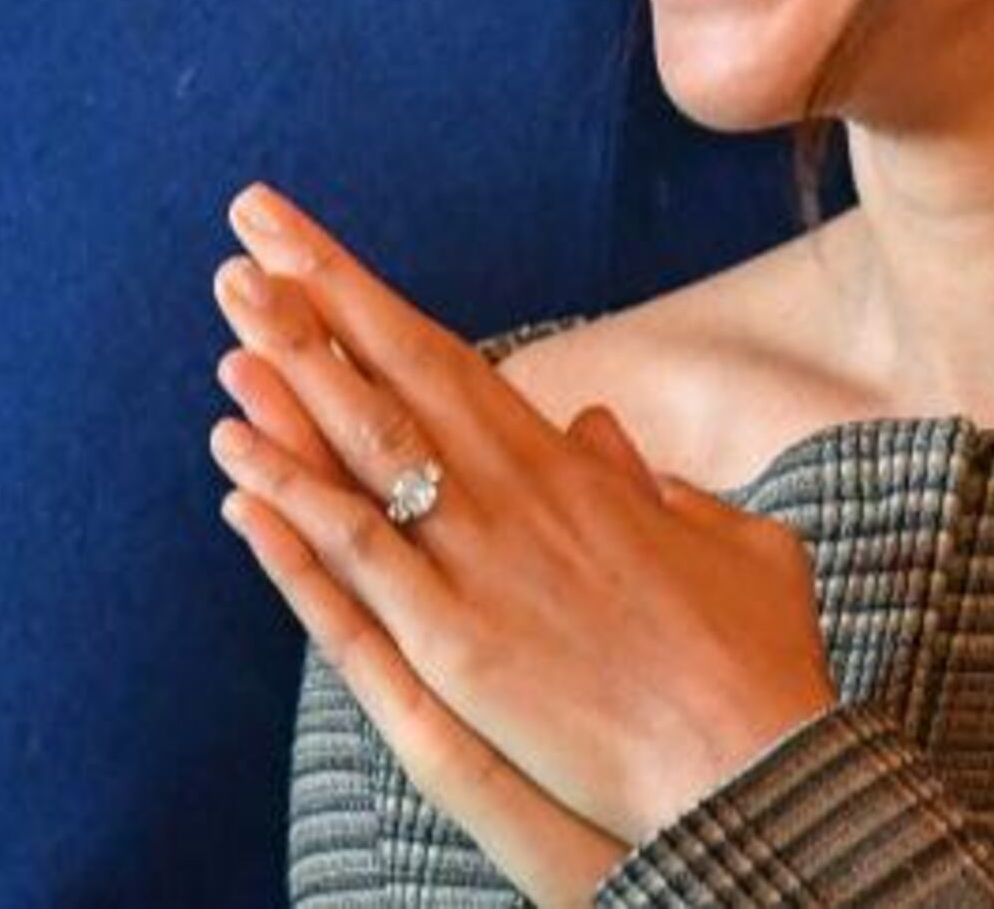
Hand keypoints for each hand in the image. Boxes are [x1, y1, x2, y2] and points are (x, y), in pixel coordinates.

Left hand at [206, 185, 835, 878]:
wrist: (763, 772)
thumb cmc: (758, 668)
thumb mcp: (730, 544)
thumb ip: (659, 485)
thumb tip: (604, 436)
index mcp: (570, 471)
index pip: (447, 359)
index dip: (370, 299)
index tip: (307, 247)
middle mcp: (516, 499)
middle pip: (396, 372)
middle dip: (317, 294)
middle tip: (246, 222)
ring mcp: (480, 568)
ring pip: (365, 445)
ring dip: (291, 368)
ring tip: (230, 300)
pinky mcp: (454, 647)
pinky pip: (357, 556)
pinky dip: (292, 499)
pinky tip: (232, 451)